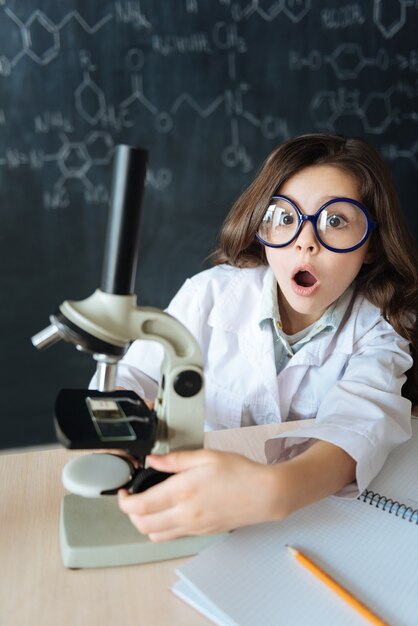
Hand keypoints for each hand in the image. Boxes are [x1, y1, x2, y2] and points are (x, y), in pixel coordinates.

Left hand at [118, 449, 280, 541]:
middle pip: (142, 525)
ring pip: (155, 535)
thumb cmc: (240, 473)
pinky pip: (172, 536)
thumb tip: (152, 459)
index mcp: (183, 491)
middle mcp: (186, 514)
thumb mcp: (206, 456)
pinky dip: (162, 527)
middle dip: (130, 513)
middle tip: (132, 497)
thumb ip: (175, 459)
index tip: (123, 491)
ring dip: (145, 523)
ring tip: (148, 505)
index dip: (123, 501)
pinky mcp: (201, 533)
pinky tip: (168, 511)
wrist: (265, 495)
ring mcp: (193, 527)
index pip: (140, 506)